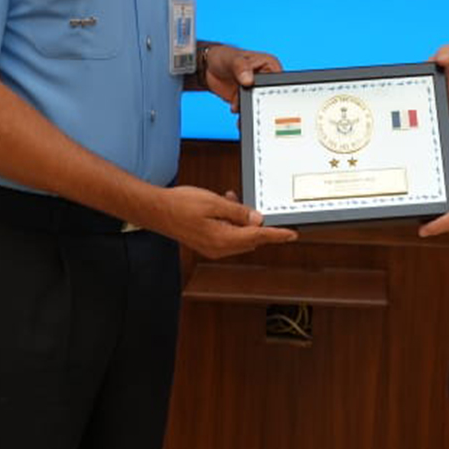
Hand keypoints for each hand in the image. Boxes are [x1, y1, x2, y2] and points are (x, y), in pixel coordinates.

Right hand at [157, 185, 296, 258]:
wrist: (156, 210)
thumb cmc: (181, 205)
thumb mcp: (214, 203)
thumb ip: (238, 212)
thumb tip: (258, 219)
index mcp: (223, 239)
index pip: (258, 237)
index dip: (277, 234)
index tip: (292, 234)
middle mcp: (219, 248)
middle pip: (251, 238)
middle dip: (255, 221)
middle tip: (254, 203)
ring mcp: (212, 247)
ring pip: (239, 234)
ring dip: (241, 218)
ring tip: (229, 199)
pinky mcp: (207, 242)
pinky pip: (228, 233)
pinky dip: (231, 220)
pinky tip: (223, 205)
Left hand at [201, 44, 281, 107]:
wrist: (208, 68)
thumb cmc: (224, 57)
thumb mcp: (233, 59)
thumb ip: (241, 67)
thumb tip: (248, 80)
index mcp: (269, 65)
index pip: (277, 80)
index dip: (271, 87)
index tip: (257, 91)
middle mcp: (265, 79)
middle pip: (268, 94)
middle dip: (257, 100)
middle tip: (245, 101)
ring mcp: (255, 90)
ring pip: (258, 104)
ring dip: (248, 108)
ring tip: (237, 105)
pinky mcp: (246, 99)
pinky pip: (248, 109)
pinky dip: (241, 112)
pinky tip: (234, 108)